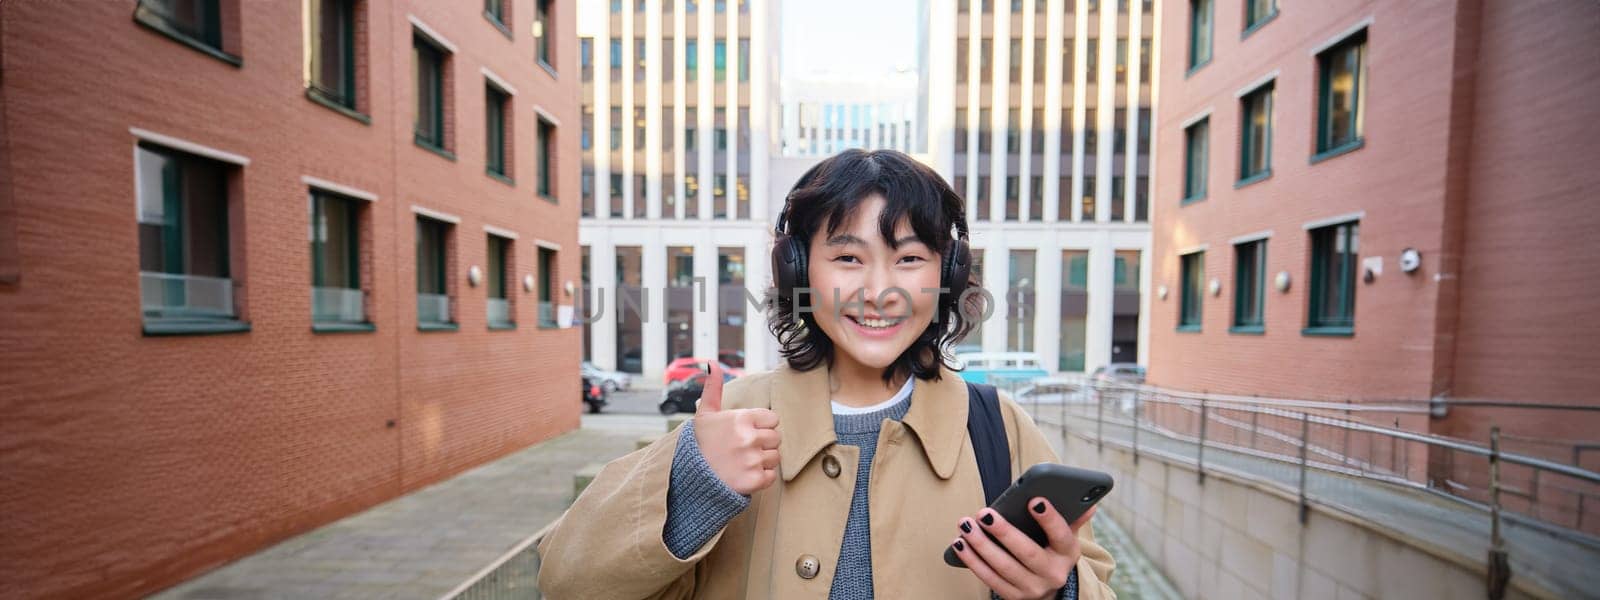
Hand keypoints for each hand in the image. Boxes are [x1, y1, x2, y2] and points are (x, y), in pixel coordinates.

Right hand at [693, 362, 781, 495]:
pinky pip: (771, 476)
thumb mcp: (705, 414)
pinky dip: (761, 477)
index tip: (745, 433)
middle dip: (763, 443)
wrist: (689, 477)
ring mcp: (752, 460)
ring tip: (742, 461)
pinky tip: (744, 474)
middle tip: (743, 449)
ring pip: (775, 457)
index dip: (761, 426)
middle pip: (776, 438)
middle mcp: (748, 438)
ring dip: (762, 461)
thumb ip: (713, 387)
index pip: (773, 419)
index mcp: (741, 418)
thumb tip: (712, 362)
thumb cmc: (700, 443)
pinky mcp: (754, 481)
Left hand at [950, 500, 1095, 599]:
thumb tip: (1089, 503)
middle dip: (1004, 532)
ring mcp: (1032, 588)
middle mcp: (1053, 573)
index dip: (1049, 518)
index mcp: (1068, 553)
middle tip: (984, 513)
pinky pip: (989, 579)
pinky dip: (972, 561)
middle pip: (1027, 552)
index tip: (1034, 500)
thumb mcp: (1066, 538)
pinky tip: (960, 544)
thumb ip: (1072, 519)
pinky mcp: (1013, 597)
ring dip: (981, 545)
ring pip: (1004, 567)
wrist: (1050, 590)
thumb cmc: (1052, 552)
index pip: (1061, 535)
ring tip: (966, 525)